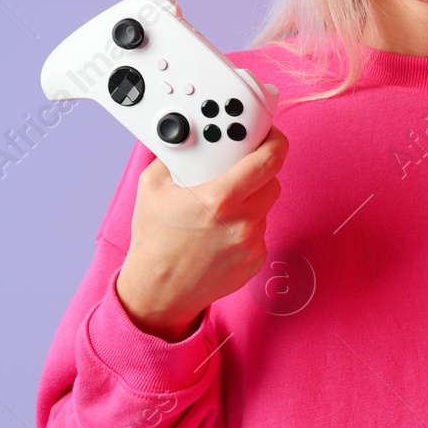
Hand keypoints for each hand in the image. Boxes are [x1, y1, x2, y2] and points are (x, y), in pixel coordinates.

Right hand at [115, 127, 288, 340]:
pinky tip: (221, 231)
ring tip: (221, 206)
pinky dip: (246, 226)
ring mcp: (251, 244)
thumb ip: (174, 156)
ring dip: (251, 199)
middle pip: (272, 180)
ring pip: (266, 206)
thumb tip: (187, 135)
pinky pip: (260, 231)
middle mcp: (242, 222)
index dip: (274, 142)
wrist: (158, 292)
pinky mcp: (255, 261)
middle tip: (239, 169)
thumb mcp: (153, 187)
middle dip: (258, 171)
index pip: (268, 160)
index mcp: (220, 198)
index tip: (271, 135)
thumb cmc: (154, 241)